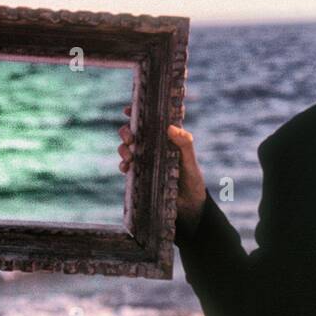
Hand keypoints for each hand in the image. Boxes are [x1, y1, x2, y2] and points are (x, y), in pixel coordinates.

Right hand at [118, 106, 206, 230]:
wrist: (189, 207)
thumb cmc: (193, 180)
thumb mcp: (190, 162)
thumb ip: (184, 144)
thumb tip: (170, 128)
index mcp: (168, 138)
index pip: (153, 119)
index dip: (141, 111)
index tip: (129, 108)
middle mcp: (155, 145)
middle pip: (136, 131)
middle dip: (127, 130)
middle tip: (129, 137)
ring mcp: (147, 158)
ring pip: (128, 146)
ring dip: (123, 148)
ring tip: (129, 156)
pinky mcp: (141, 173)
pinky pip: (127, 165)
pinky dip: (123, 164)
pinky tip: (126, 167)